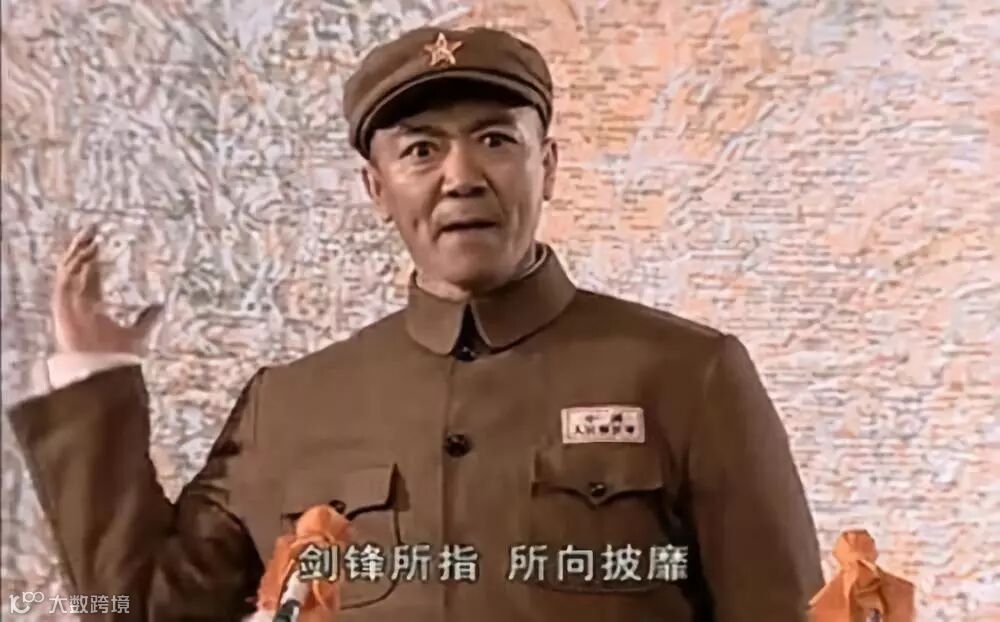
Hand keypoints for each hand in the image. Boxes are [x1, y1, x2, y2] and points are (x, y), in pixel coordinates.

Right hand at [52, 225, 162, 354]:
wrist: (104, 373)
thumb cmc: (117, 358)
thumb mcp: (138, 332)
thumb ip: (147, 318)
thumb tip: (161, 305)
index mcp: (91, 308)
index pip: (89, 277)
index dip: (93, 260)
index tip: (99, 243)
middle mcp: (77, 305)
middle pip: (75, 270)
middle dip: (81, 249)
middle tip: (91, 230)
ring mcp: (69, 306)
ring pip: (68, 272)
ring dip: (77, 254)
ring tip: (90, 237)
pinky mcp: (63, 309)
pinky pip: (65, 282)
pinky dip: (74, 267)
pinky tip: (86, 253)